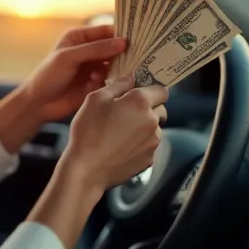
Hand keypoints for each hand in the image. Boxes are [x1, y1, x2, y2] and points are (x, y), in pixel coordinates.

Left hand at [18, 25, 126, 122]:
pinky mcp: (96, 83)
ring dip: (114, 68)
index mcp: (79, 37)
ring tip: (105, 72)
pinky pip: (110, 79)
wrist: (39, 103)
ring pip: (114, 64)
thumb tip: (123, 42)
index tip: (137, 39)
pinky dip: (107, 80)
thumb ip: (95, 49)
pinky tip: (95, 83)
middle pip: (113, 47)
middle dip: (122, 52)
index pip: (106, 30)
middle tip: (135, 57)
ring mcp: (93, 67)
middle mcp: (88, 50)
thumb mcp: (69, 57)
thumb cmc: (48, 75)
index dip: (120, 33)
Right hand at [59, 76, 169, 190]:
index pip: (161, 90)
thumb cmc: (88, 131)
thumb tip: (131, 79)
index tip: (138, 94)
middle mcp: (152, 121)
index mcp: (140, 102)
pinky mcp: (149, 159)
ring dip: (144, 127)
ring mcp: (153, 142)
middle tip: (126, 114)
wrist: (87, 170)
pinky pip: (149, 145)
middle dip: (148, 109)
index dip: (151, 90)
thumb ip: (117, 85)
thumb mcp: (95, 99)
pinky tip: (122, 147)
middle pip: (160, 109)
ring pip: (155, 128)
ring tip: (121, 133)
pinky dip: (140, 144)